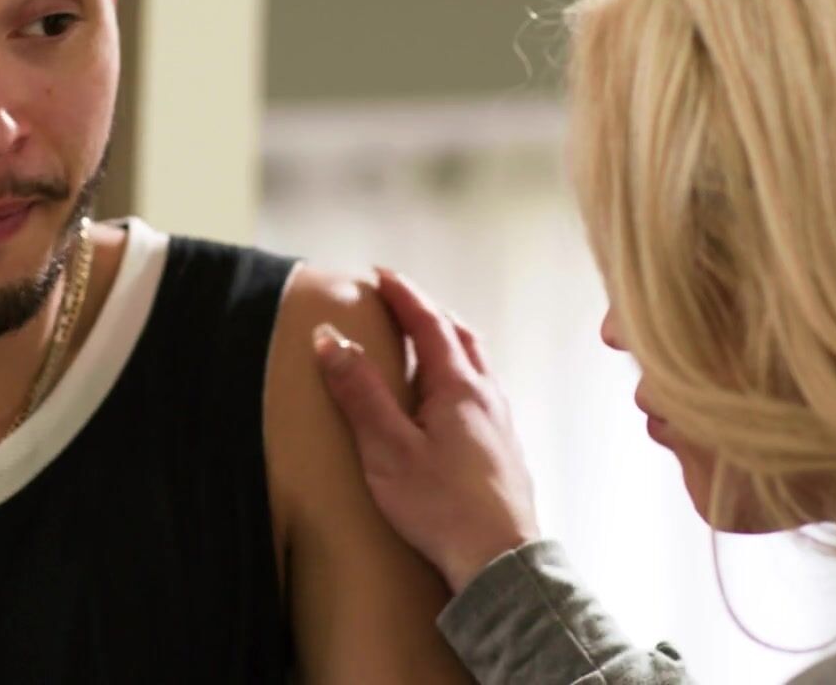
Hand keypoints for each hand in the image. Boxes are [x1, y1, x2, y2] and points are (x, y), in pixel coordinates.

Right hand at [311, 269, 540, 593]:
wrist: (500, 561)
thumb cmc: (443, 508)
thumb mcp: (387, 449)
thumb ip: (359, 392)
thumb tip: (330, 339)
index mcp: (459, 387)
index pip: (429, 322)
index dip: (404, 294)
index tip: (381, 274)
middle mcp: (487, 396)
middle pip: (460, 335)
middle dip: (428, 312)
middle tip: (399, 302)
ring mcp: (501, 423)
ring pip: (477, 364)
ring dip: (448, 342)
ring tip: (422, 343)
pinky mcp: (504, 450)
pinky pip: (482, 392)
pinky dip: (460, 375)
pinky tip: (447, 400)